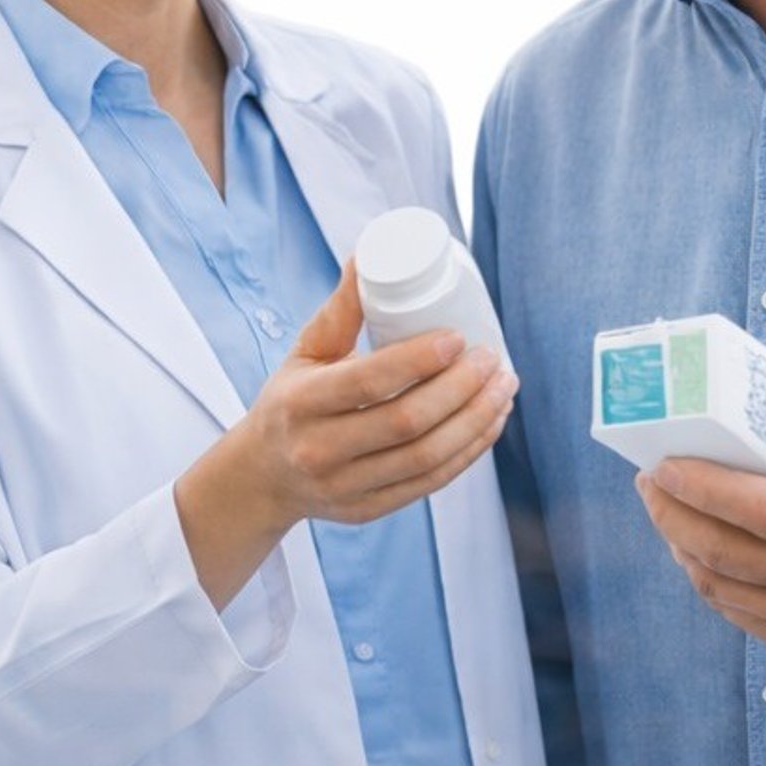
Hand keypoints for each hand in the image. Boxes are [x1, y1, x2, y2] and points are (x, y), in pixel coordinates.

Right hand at [176, 264, 514, 605]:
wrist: (262, 477)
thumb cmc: (290, 402)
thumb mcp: (305, 354)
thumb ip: (340, 311)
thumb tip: (368, 255)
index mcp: (302, 403)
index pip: (370, 381)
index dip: (420, 360)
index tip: (458, 337)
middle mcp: (320, 450)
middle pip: (407, 422)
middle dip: (461, 389)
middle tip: (492, 359)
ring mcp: (346, 487)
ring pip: (426, 457)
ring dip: (476, 421)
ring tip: (504, 387)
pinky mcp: (368, 510)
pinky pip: (430, 483)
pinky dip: (468, 452)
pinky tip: (490, 423)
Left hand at [638, 391, 765, 651]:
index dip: (706, 489)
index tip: (665, 464)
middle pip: (730, 553)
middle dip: (673, 513)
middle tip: (650, 478)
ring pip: (721, 585)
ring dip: (679, 541)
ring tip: (664, 503)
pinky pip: (733, 608)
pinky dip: (702, 572)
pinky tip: (693, 539)